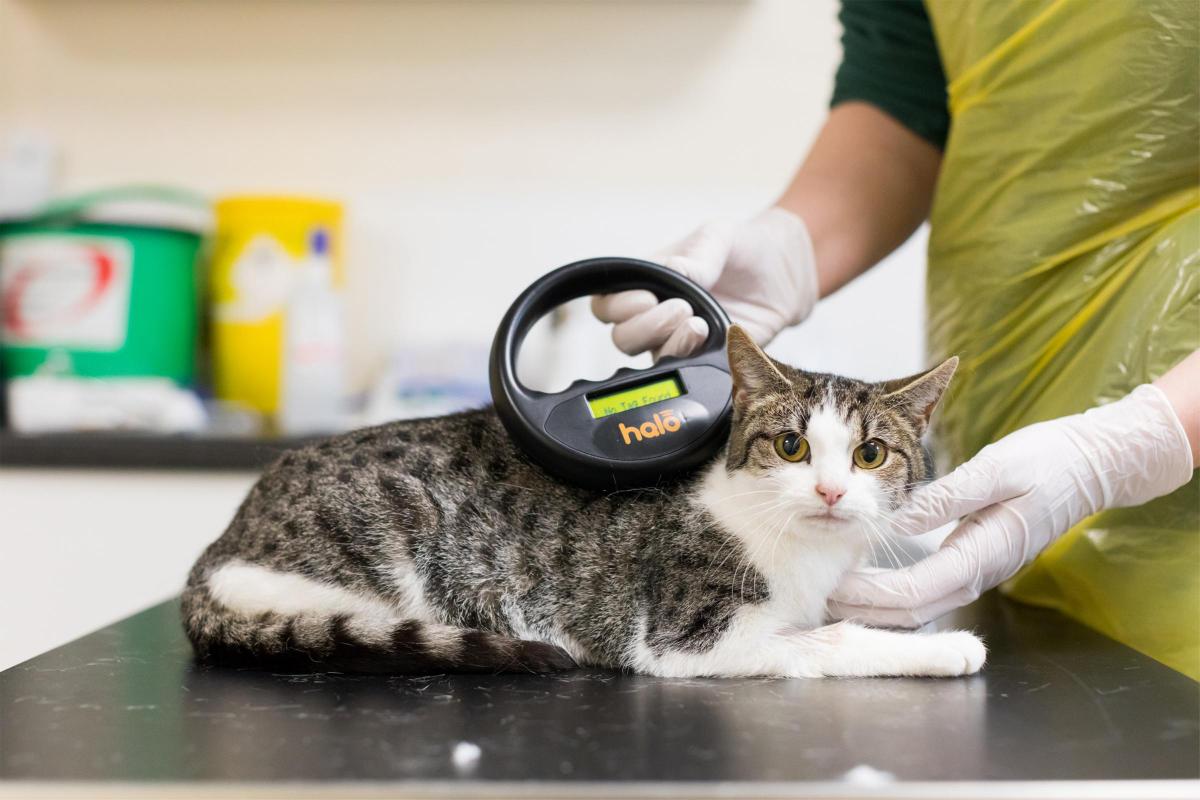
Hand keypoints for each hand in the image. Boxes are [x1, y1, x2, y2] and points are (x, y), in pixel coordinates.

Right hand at [591, 207, 818, 357]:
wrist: (788, 272)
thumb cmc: (747, 248)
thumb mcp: (719, 237)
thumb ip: (694, 257)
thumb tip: (669, 275)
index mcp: (647, 282)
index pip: (607, 304)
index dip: (618, 306)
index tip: (647, 296)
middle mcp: (655, 315)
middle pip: (622, 337)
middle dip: (645, 326)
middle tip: (681, 308)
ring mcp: (678, 339)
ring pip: (648, 357)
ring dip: (668, 342)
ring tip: (697, 323)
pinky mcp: (705, 358)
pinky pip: (682, 370)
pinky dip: (688, 356)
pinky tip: (708, 337)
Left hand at [831, 385, 1194, 627]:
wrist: (1090, 467)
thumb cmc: (1046, 462)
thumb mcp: (994, 469)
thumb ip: (946, 497)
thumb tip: (899, 520)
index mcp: (981, 555)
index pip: (914, 591)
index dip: (869, 593)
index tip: (830, 583)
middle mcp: (977, 574)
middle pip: (909, 611)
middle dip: (861, 607)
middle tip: (815, 592)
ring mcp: (976, 573)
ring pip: (916, 606)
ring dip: (873, 603)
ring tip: (828, 586)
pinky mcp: (972, 563)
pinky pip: (926, 589)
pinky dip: (890, 590)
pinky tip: (863, 576)